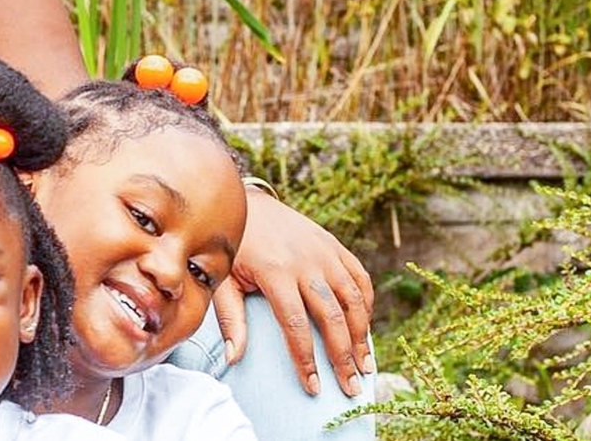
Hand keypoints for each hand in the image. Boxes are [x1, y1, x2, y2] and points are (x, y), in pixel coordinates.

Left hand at [212, 190, 373, 396]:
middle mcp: (306, 262)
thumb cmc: (233, 247)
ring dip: (363, 336)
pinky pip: (360, 277)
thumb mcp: (223, 280)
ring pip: (354, 299)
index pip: (296, 325)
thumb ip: (230, 319)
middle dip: (344, 357)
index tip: (314, 388)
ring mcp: (325, 251)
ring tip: (365, 366)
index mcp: (275, 272)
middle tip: (351, 388)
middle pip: (332, 317)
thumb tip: (234, 358)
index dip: (306, 360)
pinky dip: (367, 304)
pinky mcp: (334, 244)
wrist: (247, 202)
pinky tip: (365, 328)